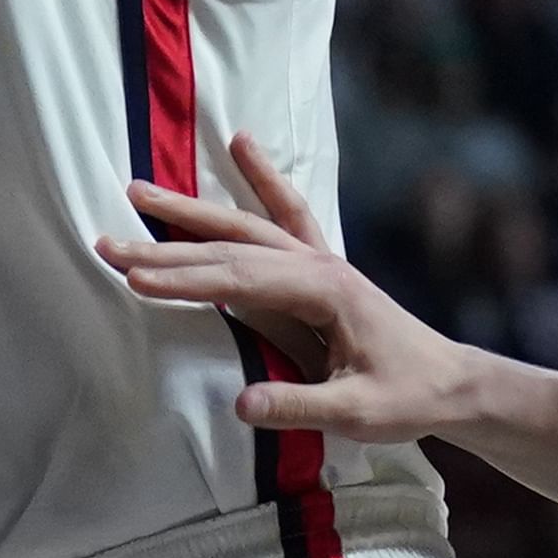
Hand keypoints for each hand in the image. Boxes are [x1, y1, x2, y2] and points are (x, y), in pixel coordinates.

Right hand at [98, 137, 495, 442]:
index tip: (133, 279)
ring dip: (190, 210)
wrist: (451, 382)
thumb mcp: (357, 413)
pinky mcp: (320, 265)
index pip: (238, 280)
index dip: (183, 279)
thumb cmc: (408, 396)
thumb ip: (298, 405)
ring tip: (136, 189)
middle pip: (230, 246)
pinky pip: (286, 211)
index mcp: (325, 291)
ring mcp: (319, 259)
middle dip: (164, 245)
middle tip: (105, 243)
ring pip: (245, 225)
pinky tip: (240, 143)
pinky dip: (261, 177)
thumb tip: (239, 405)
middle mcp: (318, 264)